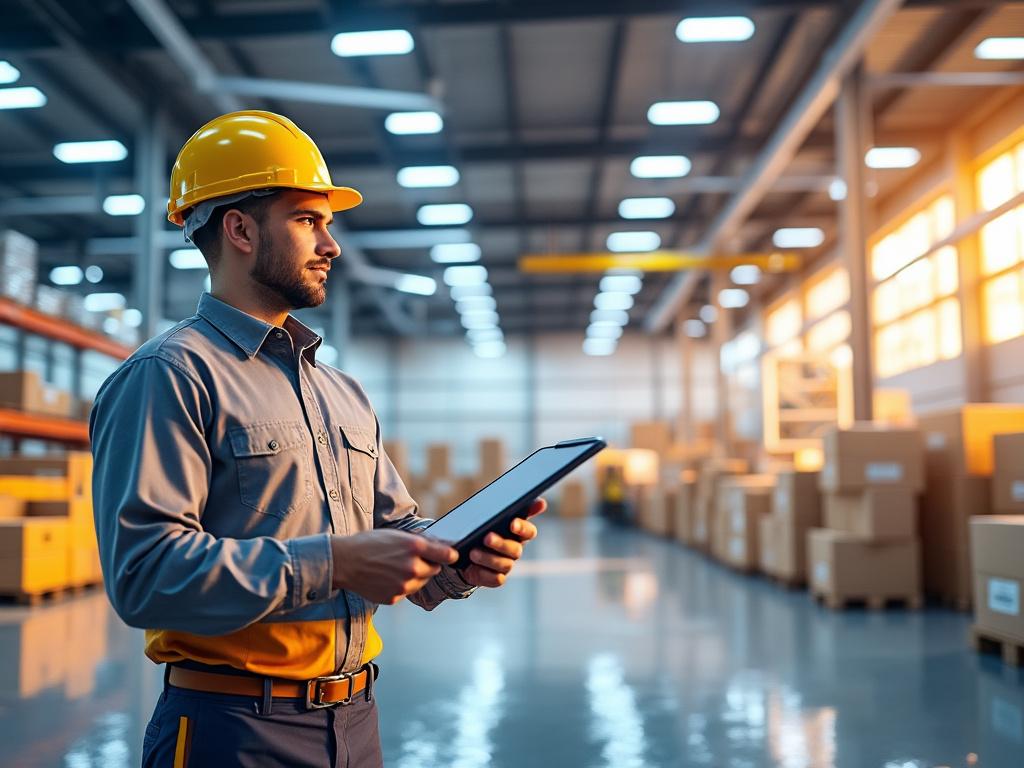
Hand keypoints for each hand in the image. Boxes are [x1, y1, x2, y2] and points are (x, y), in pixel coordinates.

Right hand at [331, 529, 457, 604]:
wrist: (344, 562)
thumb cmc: (368, 544)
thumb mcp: (396, 535)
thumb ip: (418, 543)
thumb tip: (437, 547)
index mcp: (414, 547)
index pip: (446, 555)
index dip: (450, 555)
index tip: (452, 556)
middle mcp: (412, 567)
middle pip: (434, 570)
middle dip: (427, 564)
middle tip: (411, 558)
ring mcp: (404, 585)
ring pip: (420, 582)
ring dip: (415, 576)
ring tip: (395, 567)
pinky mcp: (395, 598)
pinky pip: (406, 591)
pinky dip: (400, 586)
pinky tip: (386, 577)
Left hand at [461, 498, 545, 587]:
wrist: (463, 552)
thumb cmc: (477, 529)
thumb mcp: (481, 516)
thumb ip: (496, 509)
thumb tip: (532, 503)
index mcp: (516, 531)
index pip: (528, 531)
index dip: (522, 527)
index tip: (512, 523)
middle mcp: (515, 549)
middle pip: (516, 549)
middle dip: (501, 543)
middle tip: (487, 537)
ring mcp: (506, 564)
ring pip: (505, 564)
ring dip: (489, 558)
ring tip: (473, 553)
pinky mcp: (496, 578)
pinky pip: (496, 579)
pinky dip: (484, 573)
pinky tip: (473, 567)